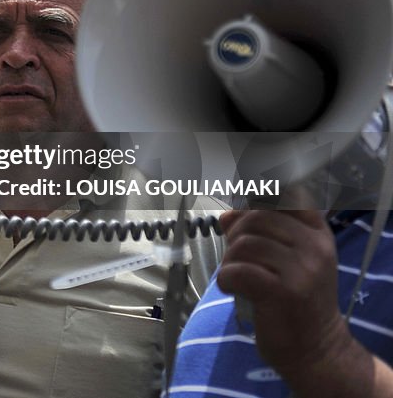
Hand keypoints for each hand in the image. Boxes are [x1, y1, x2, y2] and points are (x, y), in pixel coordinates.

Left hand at [215, 196, 347, 377]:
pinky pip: (237, 271)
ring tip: (239, 277)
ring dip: (230, 260)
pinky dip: (227, 279)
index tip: (245, 218)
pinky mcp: (283, 293)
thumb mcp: (287, 260)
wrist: (316, 349)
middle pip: (257, 217)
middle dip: (236, 235)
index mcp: (317, 233)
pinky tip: (234, 289)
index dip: (258, 200)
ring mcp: (302, 270)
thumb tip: (226, 215)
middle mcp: (314, 247)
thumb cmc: (295, 300)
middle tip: (238, 258)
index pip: (287, 195)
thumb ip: (258, 232)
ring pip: (244, 244)